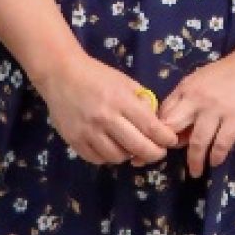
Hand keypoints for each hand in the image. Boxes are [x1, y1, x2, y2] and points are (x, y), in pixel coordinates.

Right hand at [39, 51, 178, 166]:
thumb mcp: (127, 83)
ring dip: (129, 156)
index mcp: (122, 101)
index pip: (150, 127)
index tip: (172, 141)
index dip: (165, 138)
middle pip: (136, 147)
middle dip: (153, 154)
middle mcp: (105, 118)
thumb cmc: (99, 76)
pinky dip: (108, 158)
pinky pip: (96, 159)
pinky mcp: (73, 140)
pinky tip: (113, 149)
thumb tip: (156, 123)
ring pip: (116, 157)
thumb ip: (142, 102)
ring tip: (133, 149)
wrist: (62, 75)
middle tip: (158, 153)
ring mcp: (88, 131)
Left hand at [158, 48, 234, 177]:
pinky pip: (222, 143)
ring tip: (195, 171)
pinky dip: (216, 156)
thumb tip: (178, 132)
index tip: (160, 145)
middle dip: (170, 146)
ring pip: (198, 142)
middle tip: (170, 159)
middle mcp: (198, 99)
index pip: (163, 114)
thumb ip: (185, 101)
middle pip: (173, 128)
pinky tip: (215, 161)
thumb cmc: (229, 73)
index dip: (159, 132)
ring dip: (195, 161)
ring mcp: (217, 109)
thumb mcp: (200, 79)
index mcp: (186, 89)